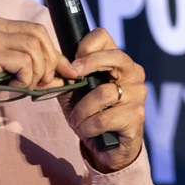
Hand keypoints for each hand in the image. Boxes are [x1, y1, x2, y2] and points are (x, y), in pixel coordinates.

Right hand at [0, 15, 69, 106]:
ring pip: (34, 48)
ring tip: (24, 87)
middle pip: (39, 35)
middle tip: (45, 83)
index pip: (37, 30)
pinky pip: (23, 61)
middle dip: (50, 61)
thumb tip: (64, 79)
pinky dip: (26, 78)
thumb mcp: (6, 76)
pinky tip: (13, 87)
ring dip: (37, 73)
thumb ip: (32, 73)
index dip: (55, 52)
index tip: (66, 72)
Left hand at [62, 28, 145, 172]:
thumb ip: (63, 79)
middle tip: (73, 76)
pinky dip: (88, 127)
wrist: (108, 148)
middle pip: (114, 56)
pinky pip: (103, 119)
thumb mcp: (73, 94)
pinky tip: (87, 132)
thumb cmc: (91, 115)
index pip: (103, 37)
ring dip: (82, 111)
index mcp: (118, 62)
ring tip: (78, 120)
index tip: (72, 64)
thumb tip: (47, 73)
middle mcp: (133, 74)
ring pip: (103, 93)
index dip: (85, 46)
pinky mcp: (136, 117)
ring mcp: (138, 95)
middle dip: (88, 65)